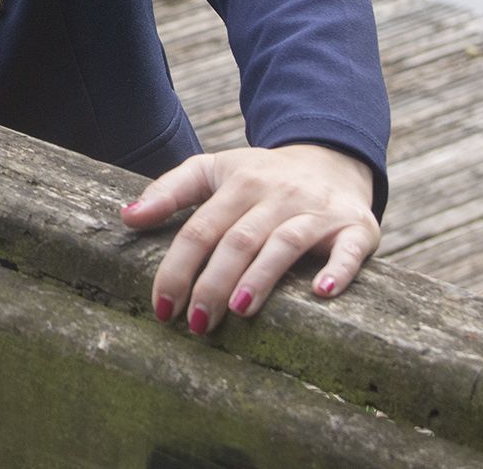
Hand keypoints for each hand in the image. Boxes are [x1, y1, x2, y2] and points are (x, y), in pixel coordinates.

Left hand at [120, 144, 379, 332]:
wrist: (332, 159)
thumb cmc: (262, 176)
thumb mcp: (214, 170)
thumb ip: (170, 191)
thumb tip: (127, 217)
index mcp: (240, 183)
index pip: (200, 228)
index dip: (178, 267)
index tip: (161, 306)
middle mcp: (278, 195)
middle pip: (238, 240)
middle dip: (213, 283)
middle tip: (196, 323)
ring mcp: (318, 211)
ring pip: (285, 243)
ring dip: (262, 276)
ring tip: (239, 310)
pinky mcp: (355, 228)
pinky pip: (349, 249)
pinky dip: (338, 270)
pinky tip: (321, 293)